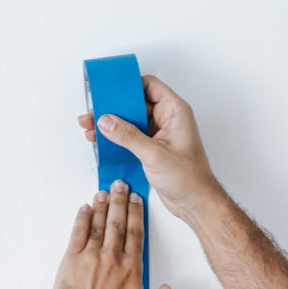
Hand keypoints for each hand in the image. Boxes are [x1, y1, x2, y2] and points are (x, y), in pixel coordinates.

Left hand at [51, 181, 182, 288]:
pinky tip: (84, 210)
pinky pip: (77, 234)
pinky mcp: (70, 264)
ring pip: (98, 225)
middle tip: (121, 185)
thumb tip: (171, 288)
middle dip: (120, 201)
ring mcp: (89, 259)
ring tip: (105, 191)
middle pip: (117, 223)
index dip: (136, 214)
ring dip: (102, 206)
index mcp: (132, 270)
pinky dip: (81, 219)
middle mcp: (112, 260)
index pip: (136, 233)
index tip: (136, 199)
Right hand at [78, 75, 219, 222]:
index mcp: (174, 112)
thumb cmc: (189, 178)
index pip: (149, 86)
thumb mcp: (154, 154)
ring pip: (132, 122)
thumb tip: (107, 121)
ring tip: (92, 127)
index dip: (129, 86)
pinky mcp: (153, 150)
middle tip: (95, 112)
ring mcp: (160, 135)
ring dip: (113, 125)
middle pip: (136, 104)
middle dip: (115, 108)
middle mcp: (167, 120)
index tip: (110, 89)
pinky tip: (104, 142)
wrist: (195, 203)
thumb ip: (128, 136)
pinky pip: (132, 138)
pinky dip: (118, 139)